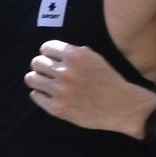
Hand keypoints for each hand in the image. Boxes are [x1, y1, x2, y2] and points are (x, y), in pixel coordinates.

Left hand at [25, 39, 155, 134]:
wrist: (124, 107)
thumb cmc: (109, 81)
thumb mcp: (95, 59)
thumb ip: (73, 53)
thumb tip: (49, 51)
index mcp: (76, 56)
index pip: (46, 48)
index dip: (49, 54)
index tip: (53, 60)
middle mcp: (66, 71)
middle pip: (36, 62)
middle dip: (42, 67)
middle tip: (50, 73)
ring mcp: (61, 91)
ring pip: (31, 78)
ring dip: (38, 80)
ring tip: (47, 84)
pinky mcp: (58, 108)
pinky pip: (35, 95)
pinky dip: (41, 95)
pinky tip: (51, 96)